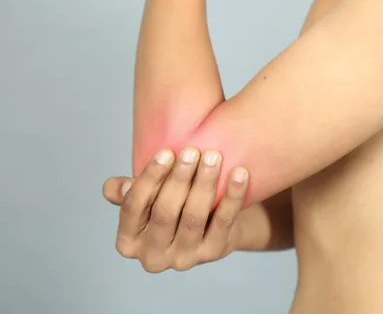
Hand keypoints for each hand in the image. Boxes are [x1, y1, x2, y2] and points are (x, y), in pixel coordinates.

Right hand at [102, 148, 248, 272]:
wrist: (211, 224)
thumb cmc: (171, 205)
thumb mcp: (146, 199)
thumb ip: (127, 192)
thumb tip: (115, 187)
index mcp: (128, 242)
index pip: (132, 207)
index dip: (149, 178)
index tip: (166, 152)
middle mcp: (153, 256)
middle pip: (164, 212)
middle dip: (179, 178)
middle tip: (192, 151)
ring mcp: (184, 258)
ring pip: (194, 216)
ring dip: (205, 183)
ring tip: (213, 156)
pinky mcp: (214, 252)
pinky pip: (224, 220)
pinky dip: (233, 195)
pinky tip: (239, 173)